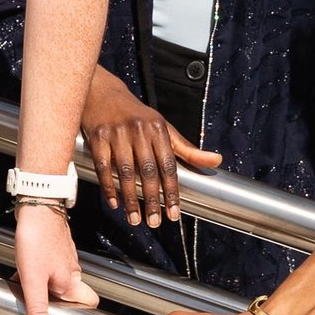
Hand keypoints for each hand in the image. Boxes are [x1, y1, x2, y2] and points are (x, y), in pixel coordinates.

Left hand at [13, 200, 97, 314]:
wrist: (36, 205)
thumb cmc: (37, 238)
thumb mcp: (32, 279)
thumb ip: (37, 307)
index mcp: (71, 281)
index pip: (91, 301)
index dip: (82, 312)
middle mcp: (72, 269)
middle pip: (70, 292)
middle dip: (53, 299)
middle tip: (36, 301)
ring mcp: (65, 256)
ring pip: (57, 278)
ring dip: (43, 283)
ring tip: (24, 283)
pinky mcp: (55, 245)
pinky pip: (49, 265)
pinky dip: (38, 269)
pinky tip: (24, 265)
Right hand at [79, 69, 220, 226]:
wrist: (102, 92)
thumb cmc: (136, 115)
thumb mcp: (163, 128)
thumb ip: (187, 149)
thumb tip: (216, 161)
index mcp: (158, 129)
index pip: (169, 165)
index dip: (172, 191)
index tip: (174, 213)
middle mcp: (139, 130)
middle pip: (148, 171)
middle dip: (152, 200)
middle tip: (155, 222)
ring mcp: (117, 133)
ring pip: (126, 172)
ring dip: (131, 199)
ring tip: (135, 219)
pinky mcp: (97, 137)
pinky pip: (104, 167)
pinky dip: (109, 187)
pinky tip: (115, 203)